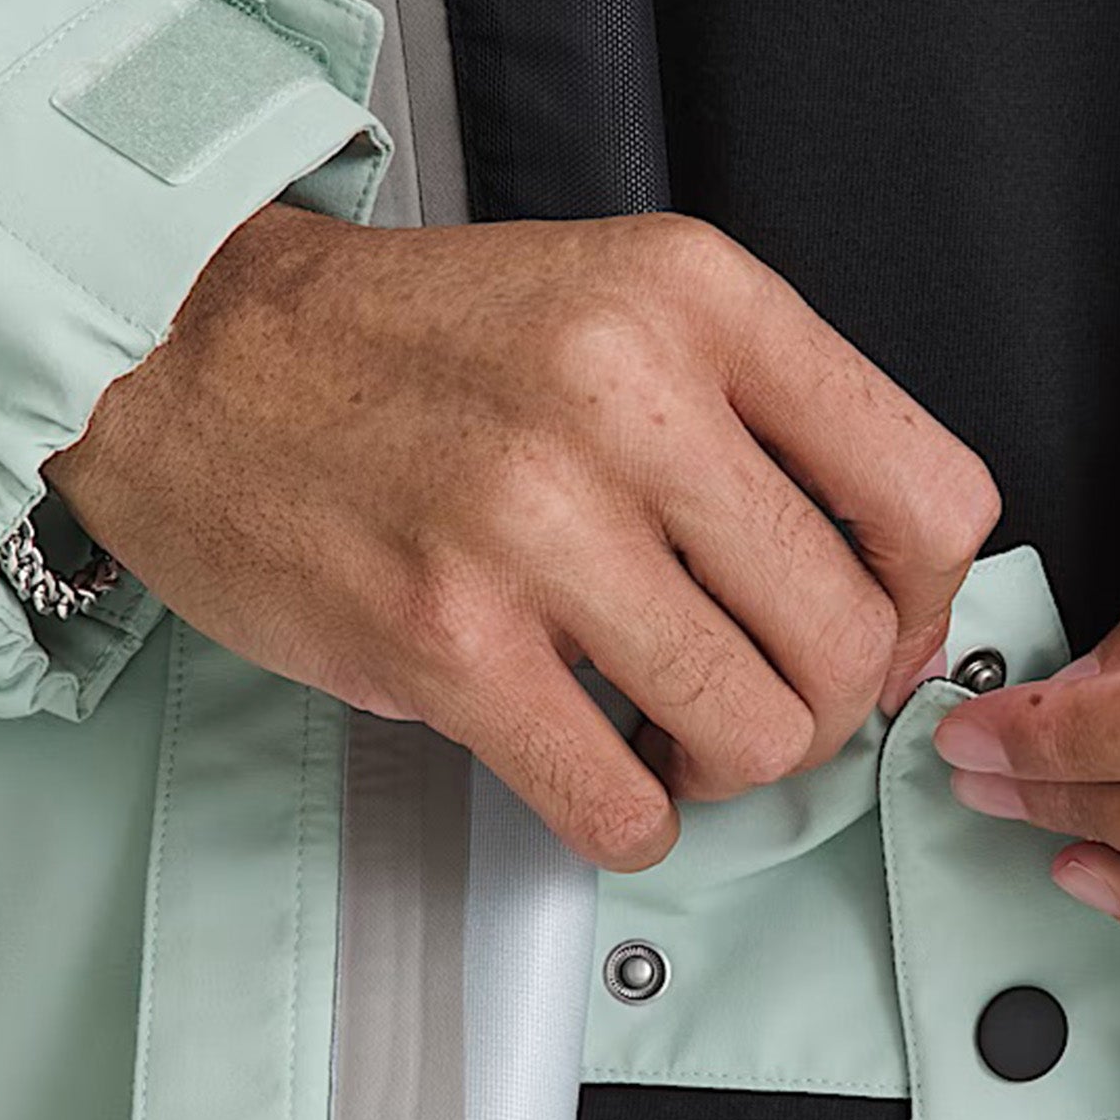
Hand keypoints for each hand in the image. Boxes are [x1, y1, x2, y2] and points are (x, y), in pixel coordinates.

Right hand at [48, 204, 997, 868]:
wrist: (188, 353)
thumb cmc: (412, 347)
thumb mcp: (621, 302)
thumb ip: (765, 425)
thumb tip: (892, 602)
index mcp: (698, 299)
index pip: (932, 496)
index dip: (925, 604)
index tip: (879, 632)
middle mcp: (627, 398)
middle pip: (849, 636)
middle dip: (824, 706)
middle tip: (764, 697)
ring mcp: (531, 524)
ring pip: (756, 731)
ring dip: (731, 767)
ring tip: (672, 728)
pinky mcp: (445, 641)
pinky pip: (624, 805)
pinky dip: (634, 820)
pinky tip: (601, 769)